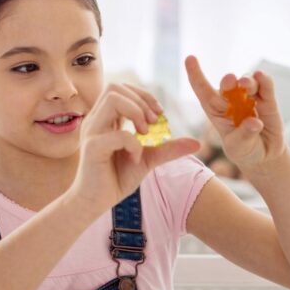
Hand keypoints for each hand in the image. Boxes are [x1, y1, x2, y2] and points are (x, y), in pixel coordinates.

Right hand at [71, 83, 200, 216]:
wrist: (96, 202)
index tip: (158, 115)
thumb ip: (168, 148)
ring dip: (136, 113)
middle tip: (153, 124)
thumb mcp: (148, 159)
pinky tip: (135, 158)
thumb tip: (197, 143)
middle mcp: (96, 121)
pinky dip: (134, 144)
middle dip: (141, 101)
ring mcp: (92, 132)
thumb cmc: (117, 179)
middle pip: (115, 87)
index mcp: (105, 119)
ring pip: (113, 99)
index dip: (144, 96)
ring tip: (145, 135)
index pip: (122, 89)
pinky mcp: (92, 148)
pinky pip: (119, 134)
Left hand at [185, 55, 285, 173]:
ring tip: (246, 84)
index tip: (189, 58)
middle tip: (230, 81)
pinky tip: (262, 77)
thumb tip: (254, 122)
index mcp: (217, 111)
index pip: (203, 90)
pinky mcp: (268, 99)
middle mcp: (232, 100)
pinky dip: (264, 80)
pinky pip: (266, 86)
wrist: (265, 154)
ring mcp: (250, 97)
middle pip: (227, 85)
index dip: (196, 74)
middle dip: (228, 81)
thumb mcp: (239, 147)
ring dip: (247, 81)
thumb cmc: (245, 150)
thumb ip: (245, 135)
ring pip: (248, 82)